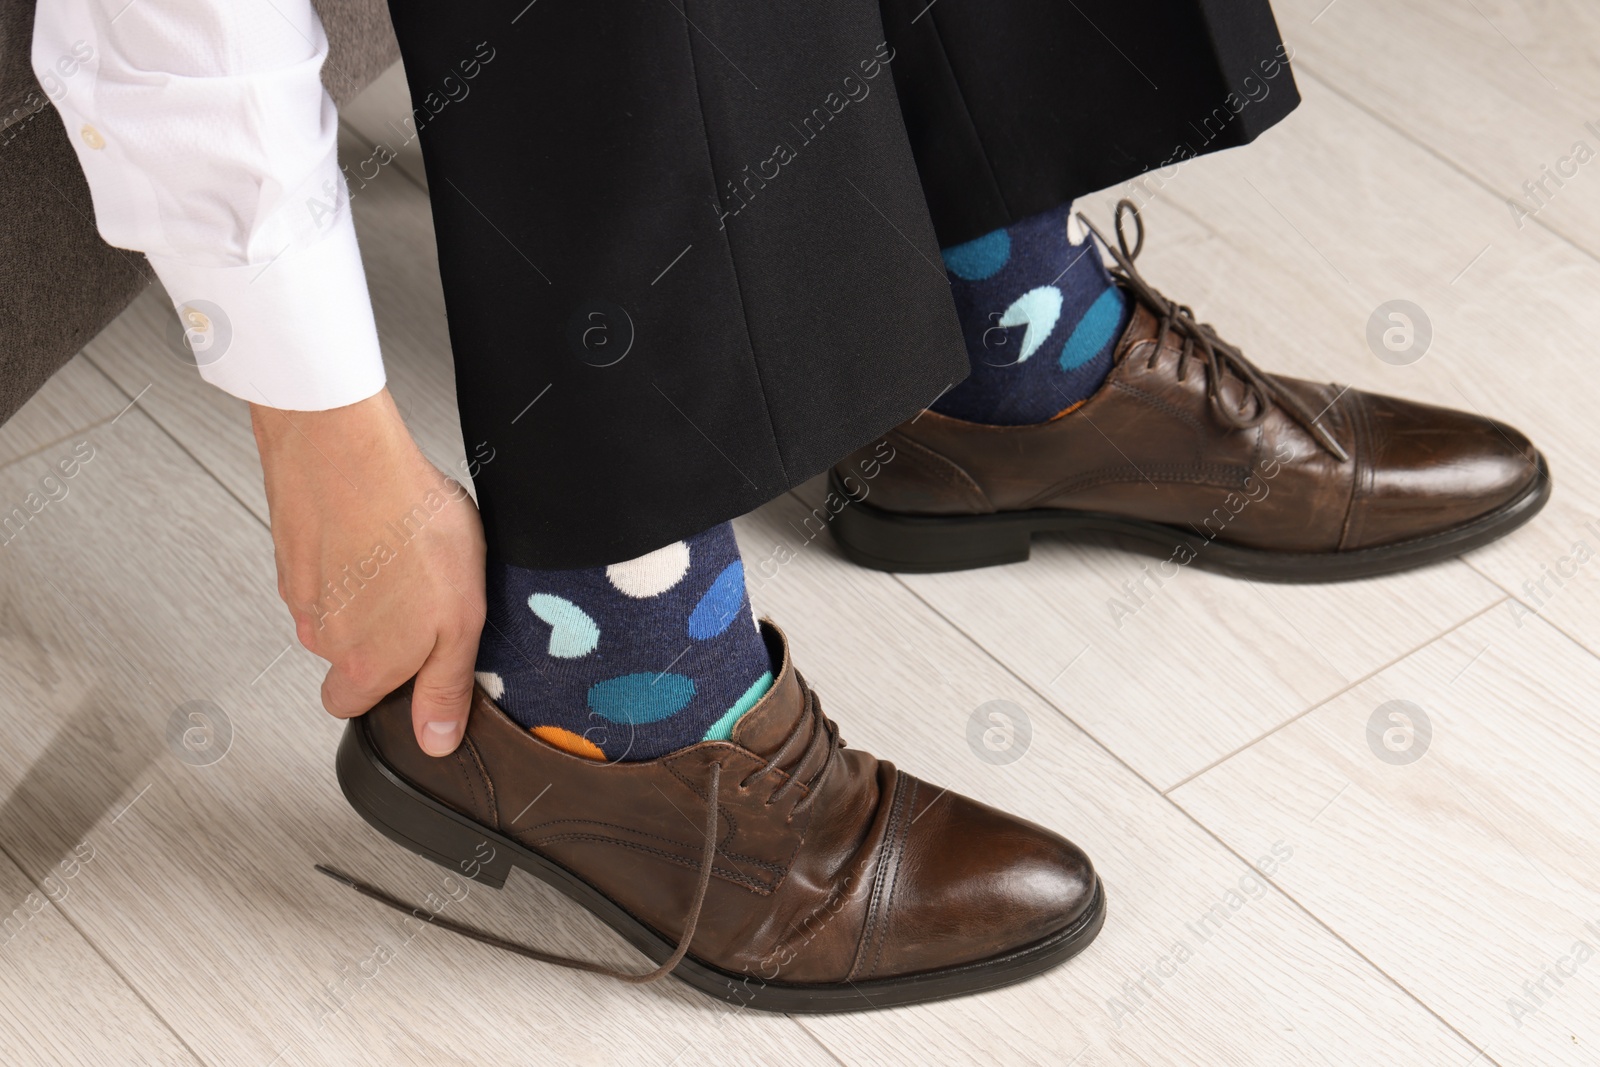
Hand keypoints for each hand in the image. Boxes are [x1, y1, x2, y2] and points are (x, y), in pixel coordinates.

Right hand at [252, 388, 486, 755]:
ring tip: (404, 549)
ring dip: (368, 588)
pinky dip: (348, 551)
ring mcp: (299, 590)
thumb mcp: (460, 620)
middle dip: (383, 632)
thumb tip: (437, 742)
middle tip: (422, 591)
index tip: (422, 655)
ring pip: (335, 609)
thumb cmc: (407, 526)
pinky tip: (378, 523)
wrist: (346, 449)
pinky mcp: (291, 548)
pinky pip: (323, 565)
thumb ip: (445, 687)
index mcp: (361, 664)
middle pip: (346, 656)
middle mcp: (320, 636)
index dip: (393, 686)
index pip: (356, 706)